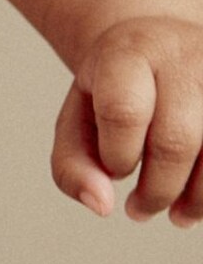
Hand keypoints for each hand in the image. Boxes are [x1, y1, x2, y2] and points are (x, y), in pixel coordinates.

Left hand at [51, 16, 202, 224]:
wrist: (161, 47)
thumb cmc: (115, 91)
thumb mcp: (77, 119)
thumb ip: (72, 166)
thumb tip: (101, 206)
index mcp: (130, 52)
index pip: (124, 112)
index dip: (117, 155)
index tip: (114, 168)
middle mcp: (184, 55)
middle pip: (176, 140)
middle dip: (156, 191)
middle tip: (140, 210)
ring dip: (197, 199)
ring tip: (177, 216)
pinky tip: (198, 199)